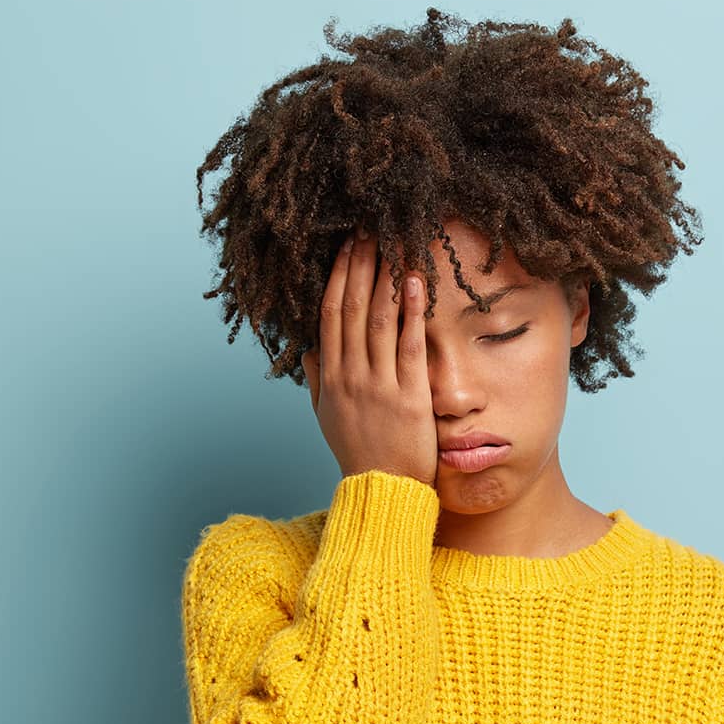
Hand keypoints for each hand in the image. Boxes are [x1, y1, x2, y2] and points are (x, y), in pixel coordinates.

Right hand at [300, 227, 437, 486]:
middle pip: (350, 308)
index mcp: (330, 376)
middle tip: (368, 230)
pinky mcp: (409, 396)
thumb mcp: (326, 416)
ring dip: (384, 278)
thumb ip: (317, 378)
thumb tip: (308, 347)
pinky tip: (416, 283)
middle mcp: (350, 375)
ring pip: (377, 320)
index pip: (329, 314)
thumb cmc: (358, 453)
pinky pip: (409, 345)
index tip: (345, 247)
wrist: (382, 492)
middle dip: (359, 266)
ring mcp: (378, 384)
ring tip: (391, 244)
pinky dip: (411, 311)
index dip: (337, 277)